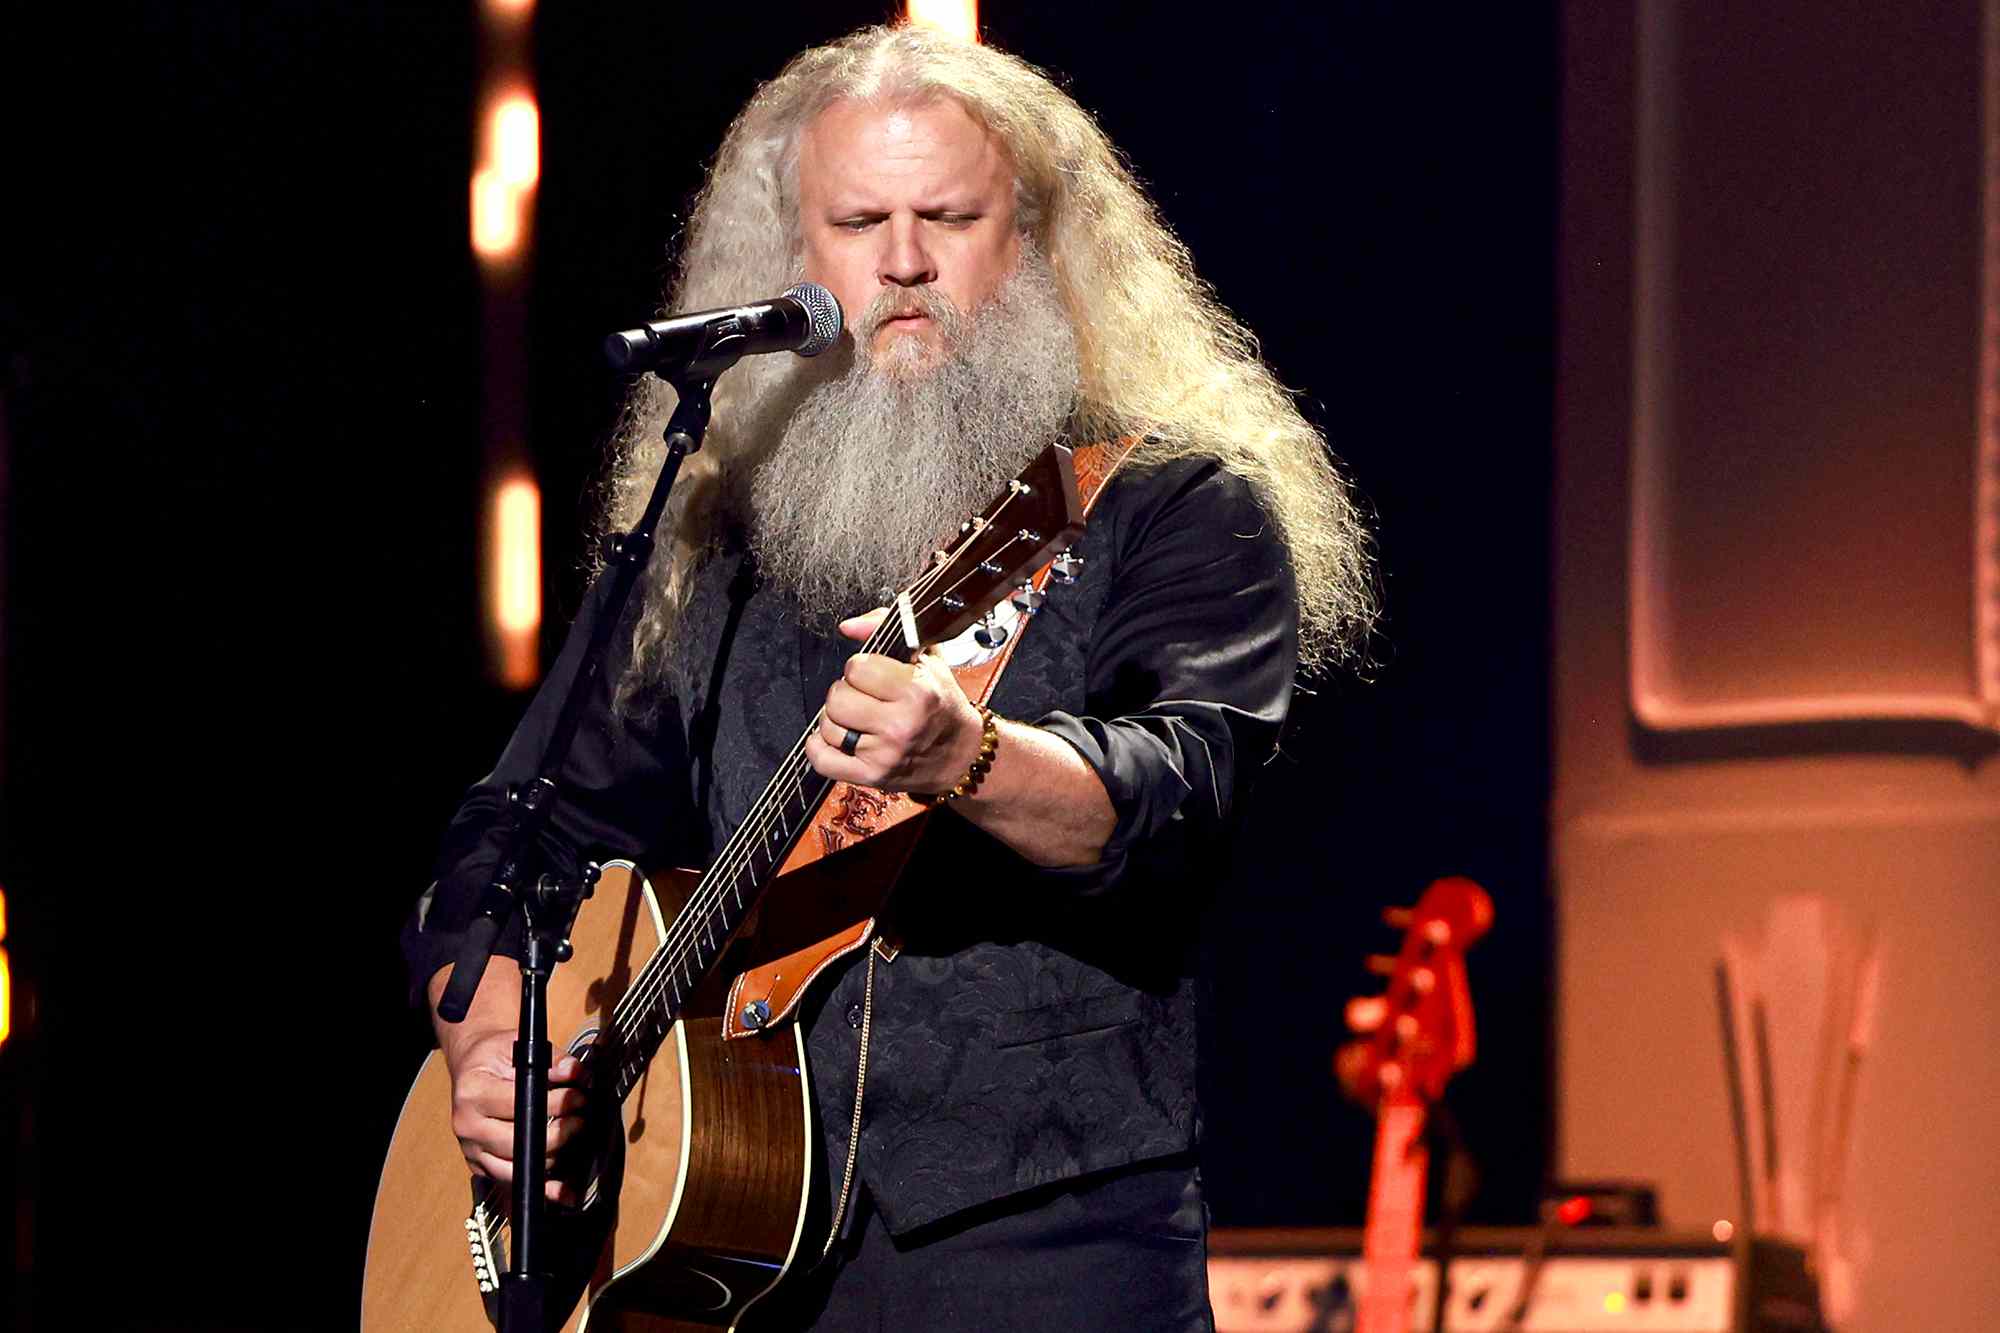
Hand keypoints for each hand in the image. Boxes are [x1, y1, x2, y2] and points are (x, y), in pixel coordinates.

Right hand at [441, 1026, 591, 1205]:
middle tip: (580, 1117)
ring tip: (574, 1134)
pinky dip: (541, 1189)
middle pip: (519, 1143)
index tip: (577, 1097)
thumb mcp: (519, 1045)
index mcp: (472, 1093)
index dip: (554, 1103)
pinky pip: (512, 1182)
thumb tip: (575, 1073)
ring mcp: (472, 1151)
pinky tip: (563, 1192)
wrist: (469, 1067)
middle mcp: (468, 1127)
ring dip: (554, 1156)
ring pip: (517, 1168)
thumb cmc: (494, 1056)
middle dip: (559, 1133)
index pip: (518, 1105)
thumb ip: (550, 1059)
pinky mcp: (480, 1166)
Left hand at [803, 608, 984, 794]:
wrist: (961, 754)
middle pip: (837, 698)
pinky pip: (822, 760)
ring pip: (828, 727)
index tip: (874, 676)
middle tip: (864, 698)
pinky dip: (820, 748)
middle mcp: (900, 725)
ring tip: (858, 720)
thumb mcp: (927, 659)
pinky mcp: (871, 777)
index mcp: (916, 691)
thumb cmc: (942, 704)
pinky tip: (839, 739)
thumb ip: (885, 629)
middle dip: (846, 693)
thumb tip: (848, 627)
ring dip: (837, 720)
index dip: (861, 668)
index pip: (856, 668)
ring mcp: (884, 754)